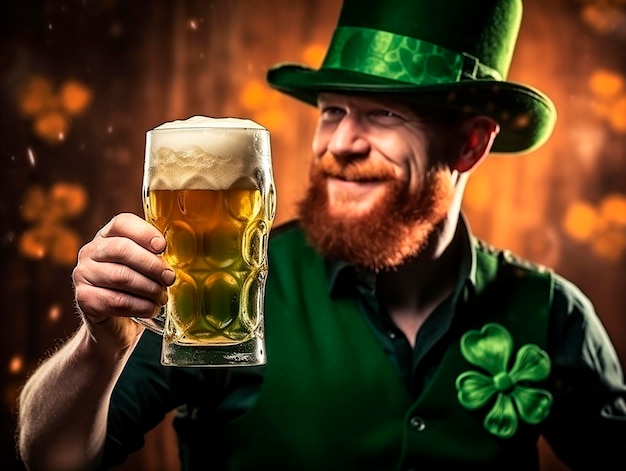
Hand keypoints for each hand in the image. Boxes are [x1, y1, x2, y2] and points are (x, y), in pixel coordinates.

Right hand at [72, 213, 174, 343]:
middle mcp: (90, 252)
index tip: (163, 247)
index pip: (122, 223)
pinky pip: (117, 301)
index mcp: (107, 236)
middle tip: (170, 278)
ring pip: (121, 276)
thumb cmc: (136, 291)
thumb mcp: (146, 268)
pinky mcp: (84, 299)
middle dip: (152, 265)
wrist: (115, 326)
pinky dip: (140, 306)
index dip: (145, 232)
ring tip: (162, 297)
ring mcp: (83, 275)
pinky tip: (151, 308)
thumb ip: (156, 255)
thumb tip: (181, 252)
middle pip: (122, 249)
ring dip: (149, 288)